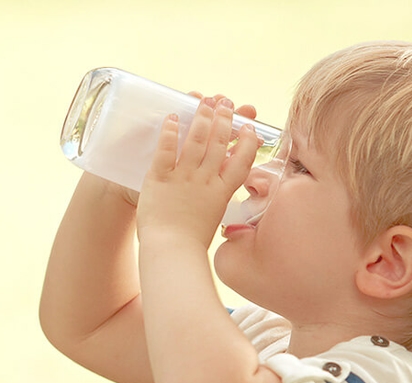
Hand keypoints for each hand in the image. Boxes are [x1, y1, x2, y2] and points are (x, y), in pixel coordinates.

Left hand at [136, 97, 260, 246]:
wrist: (171, 251)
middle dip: (224, 120)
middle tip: (226, 103)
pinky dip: (170, 132)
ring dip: (202, 119)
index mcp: (222, 192)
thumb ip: (217, 197)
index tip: (250, 128)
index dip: (247, 142)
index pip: (241, 161)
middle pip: (219, 144)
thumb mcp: (213, 215)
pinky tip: (172, 117)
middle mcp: (206, 181)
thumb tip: (222, 187)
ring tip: (205, 102)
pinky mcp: (160, 178)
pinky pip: (166, 150)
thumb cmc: (191, 242)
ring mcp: (184, 178)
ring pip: (196, 142)